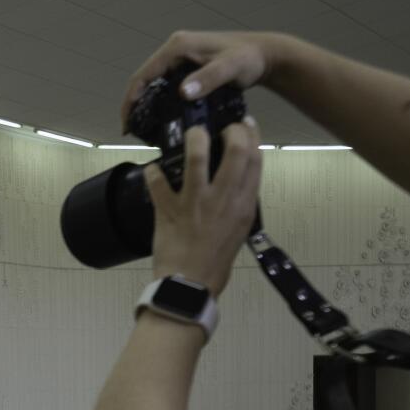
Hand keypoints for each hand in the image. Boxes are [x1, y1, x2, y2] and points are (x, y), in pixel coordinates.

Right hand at [121, 31, 291, 129]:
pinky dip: (159, 102)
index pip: (144, 74)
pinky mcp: (187, 67)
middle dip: (135, 105)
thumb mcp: (230, 68)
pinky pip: (166, 85)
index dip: (131, 100)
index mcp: (177, 47)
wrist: (265, 54)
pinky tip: (161, 119)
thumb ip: (209, 79)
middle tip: (132, 132)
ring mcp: (180, 58)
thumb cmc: (248, 58)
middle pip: (145, 79)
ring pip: (154, 83)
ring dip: (145, 105)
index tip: (127, 124)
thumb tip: (183, 93)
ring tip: (143, 130)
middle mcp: (175, 49)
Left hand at [146, 119, 261, 295]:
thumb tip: (236, 179)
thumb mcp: (239, 229)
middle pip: (236, 151)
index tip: (246, 124)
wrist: (190, 286)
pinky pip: (158, 182)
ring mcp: (195, 204)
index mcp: (243, 205)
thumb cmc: (215, 260)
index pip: (256, 161)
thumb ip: (239, 202)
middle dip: (230, 130)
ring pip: (197, 157)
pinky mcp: (169, 211)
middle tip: (219, 127)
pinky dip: (153, 172)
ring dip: (194, 138)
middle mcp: (223, 200)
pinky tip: (153, 169)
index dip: (252, 136)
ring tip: (192, 133)